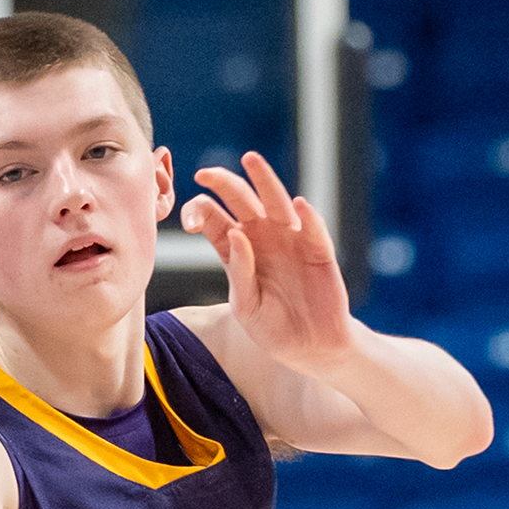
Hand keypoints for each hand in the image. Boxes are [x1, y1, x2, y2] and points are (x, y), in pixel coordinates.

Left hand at [180, 152, 353, 373]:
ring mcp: (293, 242)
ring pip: (278, 205)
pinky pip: (315, 231)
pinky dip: (309, 218)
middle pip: (242, 203)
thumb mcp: (245, 306)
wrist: (310, 347)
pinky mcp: (320, 254)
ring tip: (250, 160)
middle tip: (206, 173)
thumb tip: (235, 235)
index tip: (189, 220)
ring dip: (265, 182)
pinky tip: (298, 204)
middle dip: (224, 185)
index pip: (214, 220)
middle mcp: (263, 239)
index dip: (199, 212)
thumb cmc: (272, 327)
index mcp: (236, 251)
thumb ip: (239, 273)